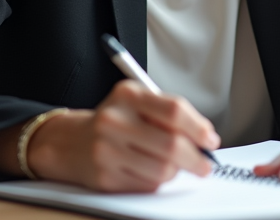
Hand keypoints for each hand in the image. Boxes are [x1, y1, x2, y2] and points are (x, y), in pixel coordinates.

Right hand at [29, 80, 219, 192]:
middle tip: (204, 164)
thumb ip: (168, 113)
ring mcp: (107, 150)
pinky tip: (148, 171)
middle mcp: (115, 120)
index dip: (198, 128)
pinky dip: (156, 181)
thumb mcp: (136, 102)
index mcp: (128, 95)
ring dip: (175, 171)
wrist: (70, 142)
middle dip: (196, 158)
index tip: (210, 140)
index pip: (174, 111)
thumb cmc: (113, 121)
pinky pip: (147, 185)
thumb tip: (204, 137)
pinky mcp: (105, 177)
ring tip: (171, 165)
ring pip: (162, 170)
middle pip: (172, 144)